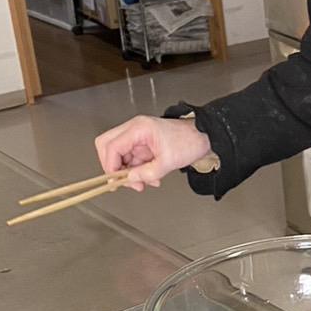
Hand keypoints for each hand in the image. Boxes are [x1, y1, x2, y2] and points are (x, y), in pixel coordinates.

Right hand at [94, 115, 210, 191]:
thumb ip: (146, 174)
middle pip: (107, 146)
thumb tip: (130, 180)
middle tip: (124, 181)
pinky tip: (150, 177)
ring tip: (144, 182)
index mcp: (139, 128)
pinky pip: (132, 158)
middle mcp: (135, 129)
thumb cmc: (189, 142)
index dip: (111, 166)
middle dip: (114, 167)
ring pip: (119, 155)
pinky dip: (137, 170)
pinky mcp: (143, 143)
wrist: (203, 137)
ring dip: (129, 172)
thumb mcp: (167, 162)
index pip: (112, 146)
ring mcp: (138, 136)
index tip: (117, 180)